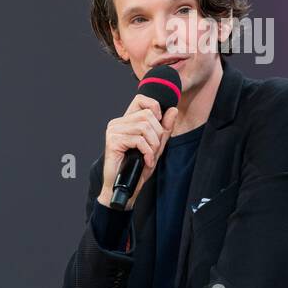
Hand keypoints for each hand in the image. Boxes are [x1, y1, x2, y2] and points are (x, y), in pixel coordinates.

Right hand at [98, 94, 179, 208]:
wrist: (125, 187)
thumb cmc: (138, 167)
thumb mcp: (157, 146)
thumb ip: (165, 128)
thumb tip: (173, 109)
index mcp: (126, 120)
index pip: (142, 99)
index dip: (155, 108)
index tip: (159, 127)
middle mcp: (118, 122)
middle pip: (147, 116)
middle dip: (158, 134)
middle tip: (155, 150)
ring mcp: (114, 131)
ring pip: (144, 127)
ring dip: (153, 145)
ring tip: (150, 157)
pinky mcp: (113, 141)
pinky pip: (139, 140)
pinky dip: (147, 152)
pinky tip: (146, 161)